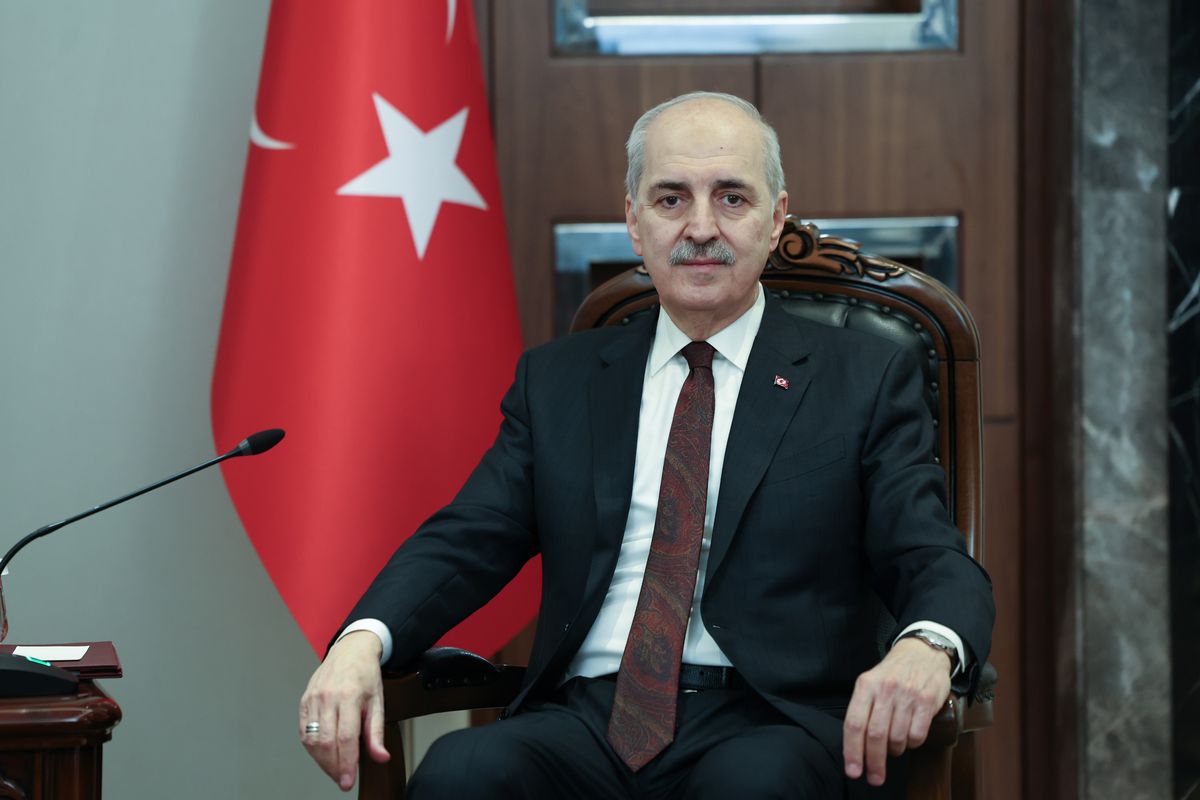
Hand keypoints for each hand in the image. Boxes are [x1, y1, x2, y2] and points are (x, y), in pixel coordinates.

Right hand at [299, 631, 389, 790]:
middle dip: (333, 767)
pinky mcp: (304, 701)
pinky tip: (322, 755)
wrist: (350, 650)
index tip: (348, 781)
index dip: (346, 763)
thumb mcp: (378, 701)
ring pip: (311, 740)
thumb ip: (377, 732)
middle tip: (342, 780)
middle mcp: (327, 697)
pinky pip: (303, 731)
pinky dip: (312, 748)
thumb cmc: (366, 675)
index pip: (345, 737)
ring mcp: (312, 698)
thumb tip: (380, 757)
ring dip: (322, 761)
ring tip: (335, 770)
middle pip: (325, 742)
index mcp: (349, 696)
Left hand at [842, 637, 951, 785]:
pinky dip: (912, 744)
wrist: (922, 651)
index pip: (854, 723)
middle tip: (874, 778)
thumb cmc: (893, 673)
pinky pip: (917, 735)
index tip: (854, 770)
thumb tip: (855, 745)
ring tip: (894, 748)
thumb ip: (863, 708)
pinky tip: (909, 739)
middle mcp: (885, 690)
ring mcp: (907, 695)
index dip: (852, 751)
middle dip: (874, 762)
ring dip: (894, 751)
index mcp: (865, 685)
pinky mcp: (926, 701)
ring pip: (897, 738)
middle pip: (875, 735)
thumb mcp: (871, 682)